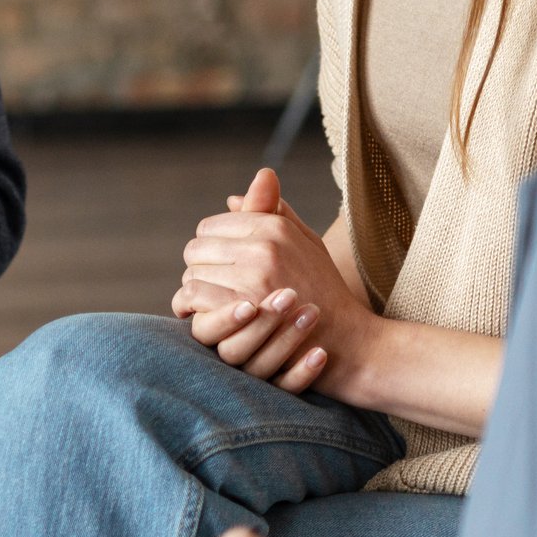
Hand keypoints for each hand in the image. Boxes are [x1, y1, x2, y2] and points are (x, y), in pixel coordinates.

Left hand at [172, 168, 357, 388]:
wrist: (346, 338)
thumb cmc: (323, 289)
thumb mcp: (306, 243)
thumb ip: (271, 214)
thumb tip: (231, 199)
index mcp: (274, 227)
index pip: (208, 227)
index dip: (209, 247)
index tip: (218, 264)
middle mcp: (261, 248)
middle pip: (195, 250)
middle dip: (200, 268)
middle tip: (213, 285)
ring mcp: (252, 279)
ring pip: (191, 275)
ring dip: (195, 291)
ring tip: (211, 301)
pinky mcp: (243, 311)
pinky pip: (194, 297)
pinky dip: (191, 308)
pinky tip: (201, 315)